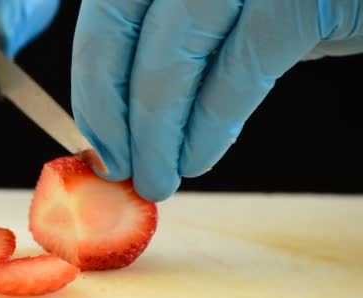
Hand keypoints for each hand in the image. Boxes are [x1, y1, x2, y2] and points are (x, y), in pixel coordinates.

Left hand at [71, 0, 362, 201]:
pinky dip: (209, 127)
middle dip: (110, 106)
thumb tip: (129, 122)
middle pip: (121, 23)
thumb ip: (183, 50)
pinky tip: (196, 160)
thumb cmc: (305, 5)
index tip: (96, 137)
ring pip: (172, 54)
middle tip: (117, 167)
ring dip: (155, 134)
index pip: (109, 9)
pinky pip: (238, 72)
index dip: (92, 77)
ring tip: (156, 180)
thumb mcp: (231, 15)